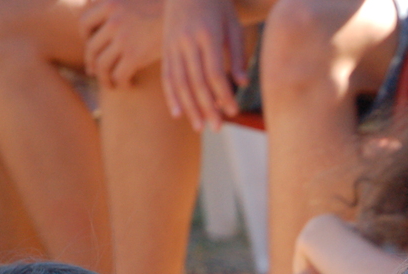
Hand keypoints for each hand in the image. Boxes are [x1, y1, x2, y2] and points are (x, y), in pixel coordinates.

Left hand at [78, 0, 163, 88]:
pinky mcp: (135, 55)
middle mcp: (112, 19)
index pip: (84, 23)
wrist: (188, 13)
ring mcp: (123, 38)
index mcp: (110, 2)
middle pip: (91, 47)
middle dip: (92, 63)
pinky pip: (118, 75)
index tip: (92, 48)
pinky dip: (121, 84)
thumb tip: (97, 6)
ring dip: (104, 78)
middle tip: (96, 72)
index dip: (86, 38)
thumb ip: (119, 2)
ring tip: (111, 84)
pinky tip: (130, 85)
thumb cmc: (166, 6)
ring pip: (102, 65)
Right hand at [162, 0, 246, 131]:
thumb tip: (243, 84)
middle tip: (217, 128)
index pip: (214, 72)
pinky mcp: (165, 47)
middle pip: (196, 81)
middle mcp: (186, 41)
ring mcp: (172, 44)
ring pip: (179, 81)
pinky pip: (167, 75)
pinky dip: (171, 95)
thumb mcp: (233, 25)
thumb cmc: (218, 5)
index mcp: (206, 34)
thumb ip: (237, 55)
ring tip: (200, 127)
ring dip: (189, 107)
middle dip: (207, 107)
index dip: (223, 95)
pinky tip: (178, 114)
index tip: (233, 112)